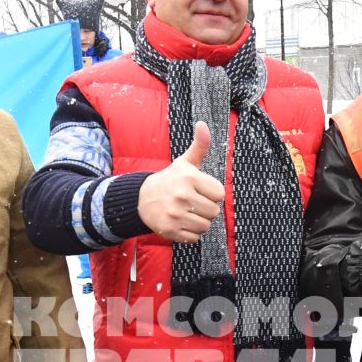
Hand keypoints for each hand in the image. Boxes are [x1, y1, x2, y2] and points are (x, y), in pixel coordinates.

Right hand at [137, 120, 224, 242]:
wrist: (142, 199)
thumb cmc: (169, 180)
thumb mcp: (184, 162)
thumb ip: (199, 146)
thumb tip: (203, 124)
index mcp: (189, 178)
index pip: (219, 194)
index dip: (212, 193)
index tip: (200, 190)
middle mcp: (182, 196)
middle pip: (214, 212)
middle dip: (206, 209)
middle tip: (193, 203)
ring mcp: (175, 214)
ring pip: (205, 226)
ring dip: (199, 222)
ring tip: (187, 213)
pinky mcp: (170, 230)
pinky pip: (194, 238)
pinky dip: (190, 233)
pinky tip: (181, 222)